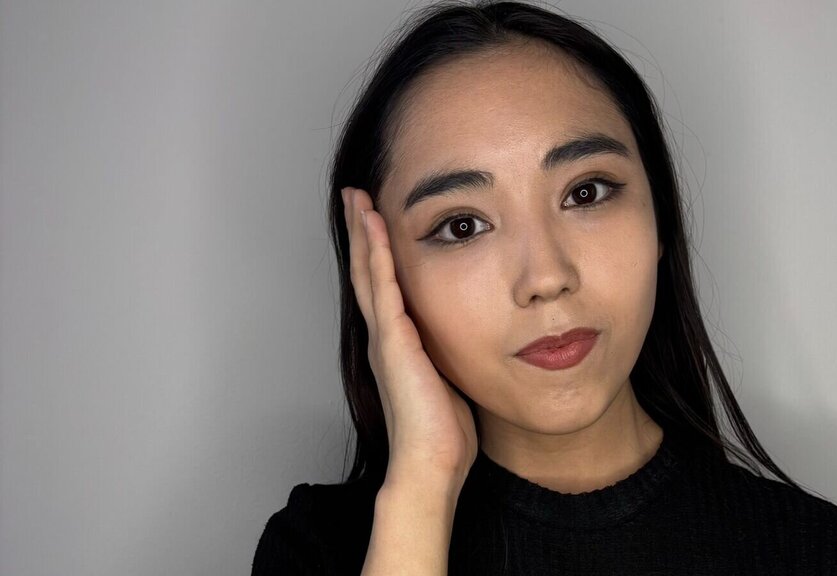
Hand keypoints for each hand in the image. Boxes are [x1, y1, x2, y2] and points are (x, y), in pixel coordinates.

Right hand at [342, 186, 477, 488]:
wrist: (433, 463)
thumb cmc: (445, 432)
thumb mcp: (451, 378)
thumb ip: (452, 354)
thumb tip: (476, 338)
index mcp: (399, 344)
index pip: (383, 286)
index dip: (377, 252)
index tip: (376, 219)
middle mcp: (386, 336)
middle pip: (367, 271)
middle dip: (362, 232)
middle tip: (356, 195)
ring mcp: (386, 337)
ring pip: (368, 272)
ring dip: (363, 232)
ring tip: (358, 197)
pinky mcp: (394, 341)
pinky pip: (383, 287)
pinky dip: (376, 254)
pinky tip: (375, 226)